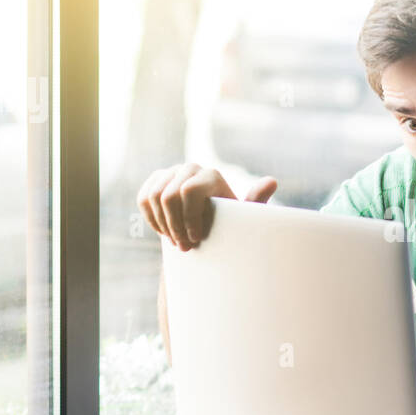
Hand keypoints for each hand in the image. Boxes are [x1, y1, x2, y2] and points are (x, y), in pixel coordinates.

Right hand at [137, 163, 277, 250]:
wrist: (208, 228)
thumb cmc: (230, 224)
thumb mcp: (244, 218)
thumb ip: (255, 201)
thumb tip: (272, 182)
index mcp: (211, 175)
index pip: (188, 191)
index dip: (188, 218)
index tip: (195, 238)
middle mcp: (190, 168)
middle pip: (168, 196)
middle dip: (174, 225)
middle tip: (184, 245)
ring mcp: (171, 172)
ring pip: (153, 197)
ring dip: (162, 224)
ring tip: (176, 240)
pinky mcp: (156, 180)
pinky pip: (143, 198)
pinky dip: (151, 218)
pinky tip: (164, 231)